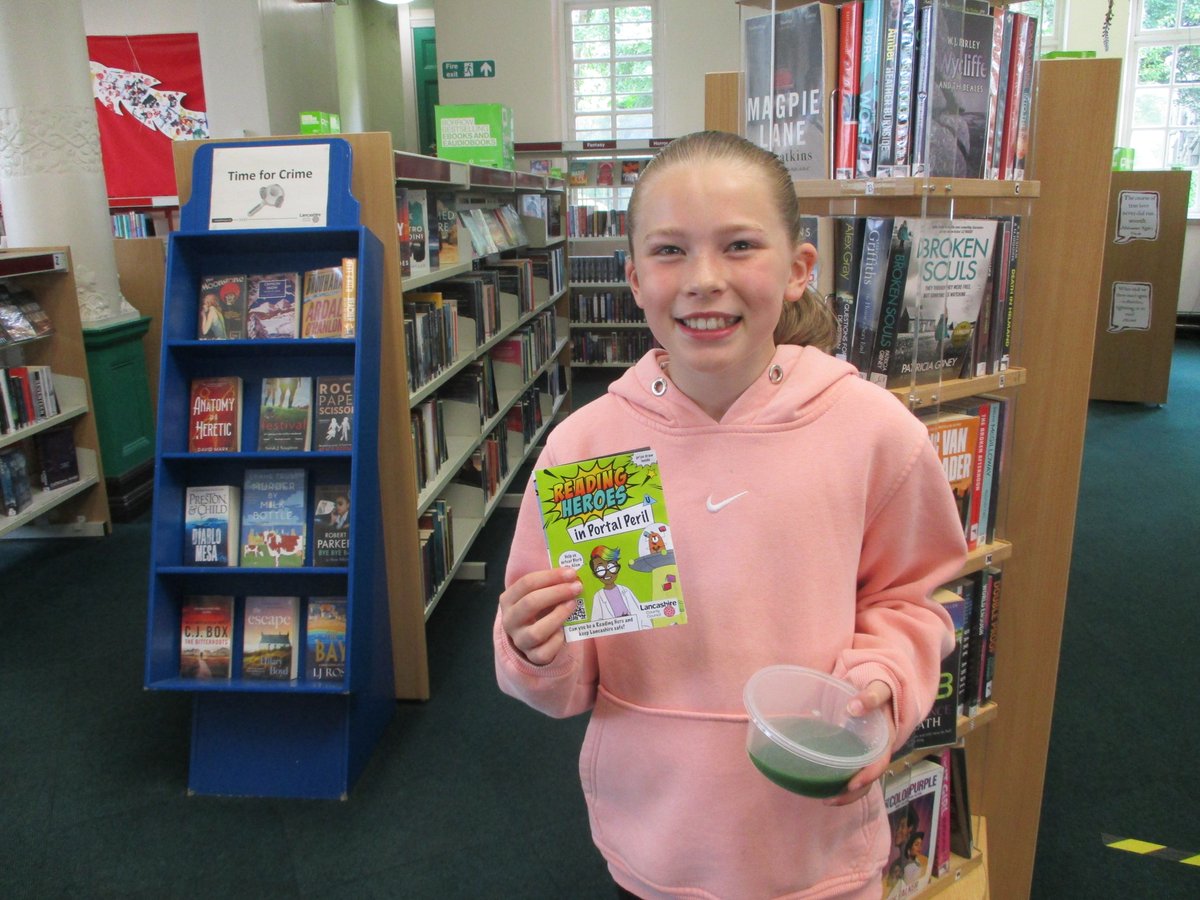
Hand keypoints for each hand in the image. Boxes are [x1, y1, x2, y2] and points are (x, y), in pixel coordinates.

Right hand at [500, 568, 582, 665]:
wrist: (530, 639)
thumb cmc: (537, 611)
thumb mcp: (536, 595)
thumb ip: (549, 585)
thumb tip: (572, 576)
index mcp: (508, 600)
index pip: (527, 583)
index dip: (550, 576)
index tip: (571, 573)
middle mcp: (510, 621)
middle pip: (530, 603)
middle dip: (557, 592)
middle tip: (576, 587)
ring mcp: (520, 640)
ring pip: (537, 631)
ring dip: (558, 615)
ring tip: (573, 605)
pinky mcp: (532, 657)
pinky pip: (546, 651)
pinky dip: (557, 640)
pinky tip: (564, 630)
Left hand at [824, 679, 895, 806]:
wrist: (879, 687)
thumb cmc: (879, 689)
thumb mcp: (879, 688)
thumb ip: (871, 696)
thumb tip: (854, 707)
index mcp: (886, 738)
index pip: (880, 763)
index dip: (868, 776)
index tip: (851, 784)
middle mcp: (879, 750)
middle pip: (869, 779)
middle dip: (852, 793)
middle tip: (829, 799)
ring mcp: (869, 753)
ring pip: (862, 780)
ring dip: (846, 793)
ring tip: (825, 799)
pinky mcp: (858, 752)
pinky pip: (852, 771)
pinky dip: (841, 781)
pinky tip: (824, 785)